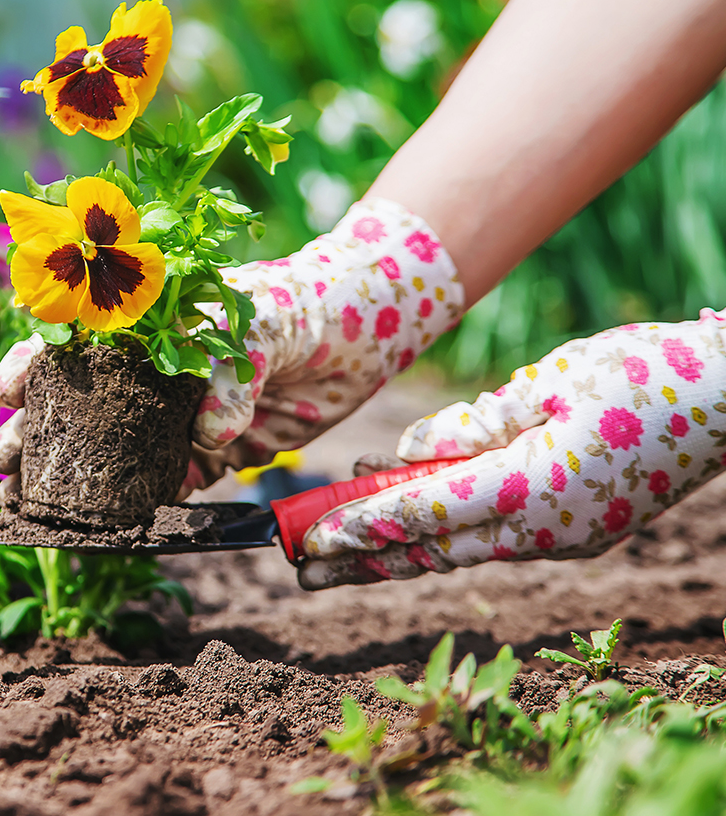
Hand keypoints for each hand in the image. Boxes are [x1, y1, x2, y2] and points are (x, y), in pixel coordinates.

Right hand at [0, 198, 464, 498]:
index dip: (34, 364)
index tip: (7, 391)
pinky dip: (138, 501)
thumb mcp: (261, 320)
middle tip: (4, 461)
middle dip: (35, 430)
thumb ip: (232, 374)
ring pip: (111, 450)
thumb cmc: (300, 303)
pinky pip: (166, 481)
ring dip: (70, 475)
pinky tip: (104, 520)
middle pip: (78, 403)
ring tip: (30, 500)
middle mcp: (152, 372)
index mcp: (148, 325)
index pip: (76, 341)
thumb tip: (209, 434)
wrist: (360, 332)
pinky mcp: (212, 452)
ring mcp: (178, 416)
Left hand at [298, 309, 725, 589]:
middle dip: (362, 559)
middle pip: (430, 549)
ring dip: (400, 552)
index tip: (306, 536)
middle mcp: (544, 529)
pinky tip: (414, 523)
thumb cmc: (641, 374)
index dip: (356, 523)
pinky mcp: (578, 532)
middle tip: (300, 569)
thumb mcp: (545, 382)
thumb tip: (405, 453)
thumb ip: (470, 426)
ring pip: (461, 549)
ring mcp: (565, 538)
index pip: (420, 512)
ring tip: (340, 558)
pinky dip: (448, 532)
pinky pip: (496, 537)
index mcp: (531, 487)